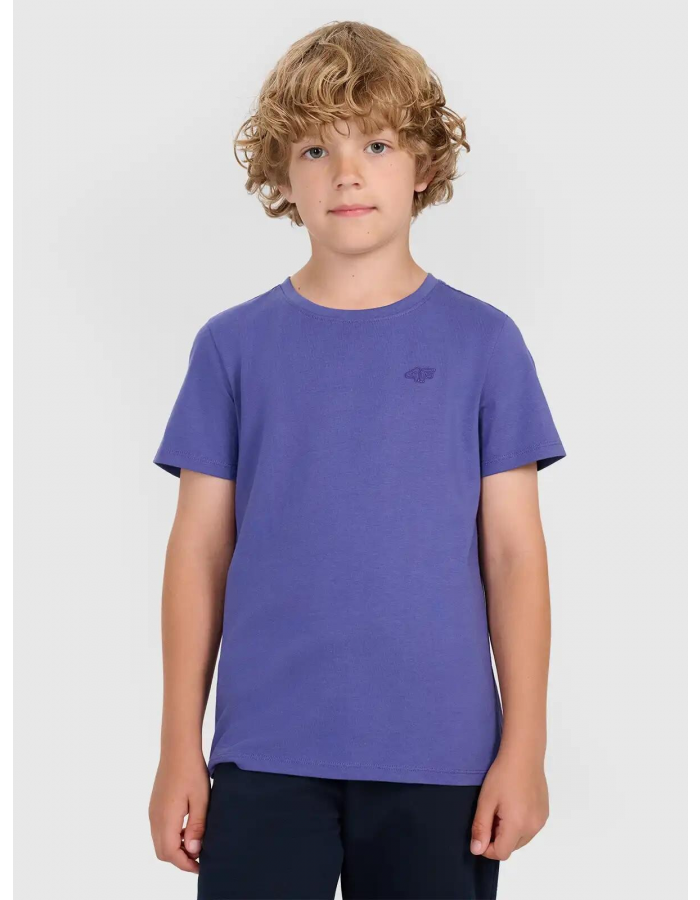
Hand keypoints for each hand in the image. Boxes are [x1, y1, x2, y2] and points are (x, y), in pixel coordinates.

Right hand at [149, 751, 210, 873]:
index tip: (202, 866)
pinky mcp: (154, 805)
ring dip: (175, 848)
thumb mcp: (201, 800)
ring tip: (196, 843)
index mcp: (166, 819)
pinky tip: (187, 829)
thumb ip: (197, 827)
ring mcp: (153, 812)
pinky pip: (159, 830)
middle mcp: (155, 818)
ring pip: (159, 842)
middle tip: (200, 857)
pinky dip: (171, 837)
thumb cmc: (192, 771)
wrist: (178, 748)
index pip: (171, 853)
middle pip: (163, 852)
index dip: (186, 864)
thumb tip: (193, 851)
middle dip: (180, 859)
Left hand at [469, 750, 548, 860]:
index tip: (480, 832)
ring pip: (521, 839)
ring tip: (502, 808)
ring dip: (509, 832)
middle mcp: (533, 827)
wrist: (524, 754)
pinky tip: (513, 805)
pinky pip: (530, 828)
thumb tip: (477, 850)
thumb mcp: (486, 800)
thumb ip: (480, 827)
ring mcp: (541, 820)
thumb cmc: (502, 775)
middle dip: (498, 838)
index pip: (501, 853)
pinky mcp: (545, 813)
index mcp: (518, 825)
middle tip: (491, 814)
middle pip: (512, 847)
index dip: (487, 848)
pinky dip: (520, 824)